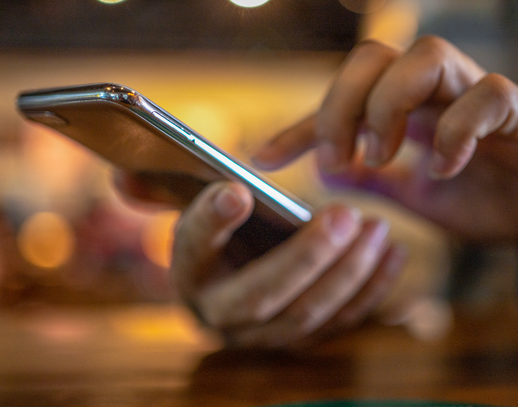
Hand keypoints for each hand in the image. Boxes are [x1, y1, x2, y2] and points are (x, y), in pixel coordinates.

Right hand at [113, 173, 407, 347]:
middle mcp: (223, 315)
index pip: (193, 248)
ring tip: (376, 229)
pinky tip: (393, 254)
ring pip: (310, 314)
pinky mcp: (304, 341)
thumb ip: (165, 192)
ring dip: (348, 273)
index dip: (211, 221)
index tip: (236, 188)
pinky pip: (341, 323)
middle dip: (307, 258)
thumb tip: (123, 177)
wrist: (241, 287)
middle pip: (265, 294)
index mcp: (190, 275)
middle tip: (344, 216)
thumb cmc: (221, 242)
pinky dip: (371, 290)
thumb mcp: (192, 214)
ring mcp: (266, 335)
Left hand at [253, 37, 517, 248]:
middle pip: (374, 55)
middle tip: (337, 161)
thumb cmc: (486, 197)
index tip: (264, 159)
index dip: (299, 123)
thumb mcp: (414, 196)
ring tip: (380, 158)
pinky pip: (486, 95)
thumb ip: (374, 181)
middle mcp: (438, 88)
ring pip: (425, 55)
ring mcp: (478, 93)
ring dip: (388, 108)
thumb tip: (324, 173)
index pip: (342, 94)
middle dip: (341, 106)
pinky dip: (454, 132)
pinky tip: (441, 170)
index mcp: (407, 107)